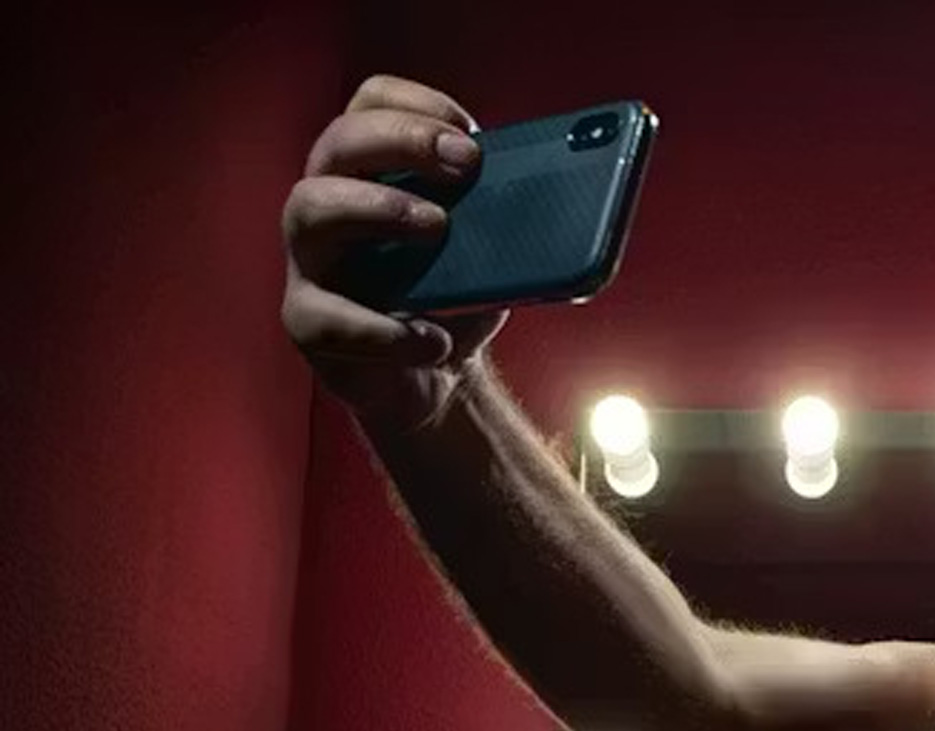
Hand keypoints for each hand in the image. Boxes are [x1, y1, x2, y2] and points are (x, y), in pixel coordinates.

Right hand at [280, 75, 507, 434]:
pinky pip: (325, 318)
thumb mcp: (492, 253)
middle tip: (465, 165)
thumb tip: (578, 209)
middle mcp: (329, 201)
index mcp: (372, 170)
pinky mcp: (308, 320)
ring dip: (377, 207)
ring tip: (439, 228)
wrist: (437, 377)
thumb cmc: (456, 298)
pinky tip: (433, 340)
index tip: (471, 132)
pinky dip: (384, 330)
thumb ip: (516, 220)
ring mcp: (311, 259)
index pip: (371, 103)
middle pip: (338, 142)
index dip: (415, 104)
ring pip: (309, 209)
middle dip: (403, 140)